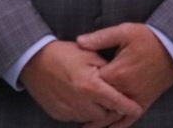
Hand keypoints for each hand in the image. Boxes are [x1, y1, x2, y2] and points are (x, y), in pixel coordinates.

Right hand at [20, 40, 142, 126]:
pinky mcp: (59, 114)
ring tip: (91, 93)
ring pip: (91, 118)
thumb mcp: (88, 55)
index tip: (138, 109)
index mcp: (90, 85)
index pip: (116, 101)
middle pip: (106, 114)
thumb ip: (106, 69)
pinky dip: (81, 110)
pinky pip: (76, 117)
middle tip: (109, 95)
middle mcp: (81, 102)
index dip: (129, 107)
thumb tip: (119, 80)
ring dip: (95, 109)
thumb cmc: (63, 54)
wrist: (34, 60)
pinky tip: (78, 97)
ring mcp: (68, 110)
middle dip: (110, 107)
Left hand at [76, 23, 172, 122]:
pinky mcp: (144, 102)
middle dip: (88, 106)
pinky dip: (119, 125)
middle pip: (100, 103)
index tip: (70, 85)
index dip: (81, 86)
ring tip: (85, 127)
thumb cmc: (148, 38)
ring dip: (99, 122)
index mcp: (117, 72)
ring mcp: (135, 98)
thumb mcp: (124, 32)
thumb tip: (79, 42)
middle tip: (72, 109)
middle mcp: (125, 89)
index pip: (93, 84)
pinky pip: (130, 118)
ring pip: (113, 115)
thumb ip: (100, 38)